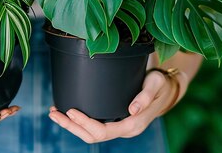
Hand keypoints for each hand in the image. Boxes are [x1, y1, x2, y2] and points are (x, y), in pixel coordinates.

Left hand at [48, 69, 181, 143]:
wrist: (167, 89)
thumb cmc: (160, 85)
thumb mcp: (155, 85)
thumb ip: (145, 96)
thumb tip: (132, 109)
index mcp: (132, 125)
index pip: (104, 131)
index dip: (85, 123)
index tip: (71, 111)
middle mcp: (123, 129)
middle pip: (93, 136)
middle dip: (71, 126)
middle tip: (54, 113)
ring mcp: (117, 126)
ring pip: (90, 134)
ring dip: (71, 125)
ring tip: (54, 113)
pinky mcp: (113, 119)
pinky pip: (93, 125)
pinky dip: (78, 121)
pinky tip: (66, 111)